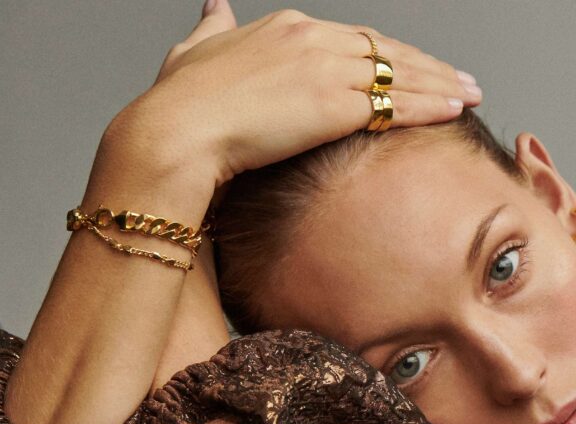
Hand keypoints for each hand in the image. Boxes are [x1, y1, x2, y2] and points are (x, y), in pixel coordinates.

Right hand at [106, 0, 481, 208]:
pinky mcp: (336, 105)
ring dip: (441, 85)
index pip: (354, 39)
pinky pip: (397, 104)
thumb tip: (214, 4)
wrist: (178, 130)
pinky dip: (430, 105)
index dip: (387, 54)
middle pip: (387, 50)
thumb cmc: (181, 103)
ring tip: (469, 94)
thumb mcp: (194, 53)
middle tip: (459, 78)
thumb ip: (212, 27)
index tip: (410, 67)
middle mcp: (314, 41)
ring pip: (401, 74)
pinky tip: (454, 109)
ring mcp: (328, 70)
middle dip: (427, 66)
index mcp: (287, 30)